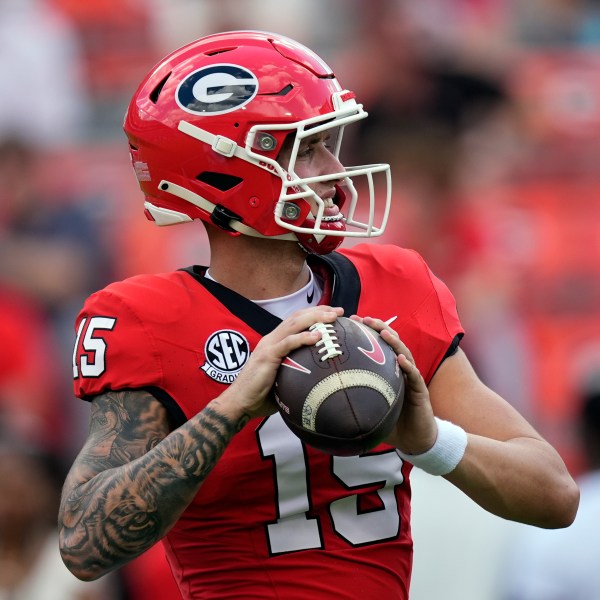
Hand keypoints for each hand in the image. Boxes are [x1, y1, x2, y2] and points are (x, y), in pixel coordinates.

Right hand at [223, 306, 344, 417]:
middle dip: (320, 311)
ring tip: (332, 317)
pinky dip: (303, 337)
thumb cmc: (261, 395)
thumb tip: (320, 381)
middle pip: (298, 317)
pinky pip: (287, 343)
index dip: (315, 314)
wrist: (240, 402)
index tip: (333, 314)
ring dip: (315, 318)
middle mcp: (272, 339)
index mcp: (275, 341)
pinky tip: (317, 337)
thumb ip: (297, 373)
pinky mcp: (267, 356)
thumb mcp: (284, 379)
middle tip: (338, 311)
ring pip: (294, 324)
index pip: (297, 320)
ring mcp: (269, 345)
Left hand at [352, 315, 437, 454]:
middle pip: (391, 342)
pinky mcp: (420, 390)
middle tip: (364, 319)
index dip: (366, 331)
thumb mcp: (367, 408)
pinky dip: (408, 366)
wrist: (415, 439)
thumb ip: (350, 400)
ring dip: (394, 341)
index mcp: (388, 370)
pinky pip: (414, 375)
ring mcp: (411, 377)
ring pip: (404, 353)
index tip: (351, 320)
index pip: (377, 345)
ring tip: (383, 331)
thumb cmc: (390, 422)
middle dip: (379, 327)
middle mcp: (400, 369)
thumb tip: (320, 400)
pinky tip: (400, 359)